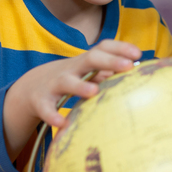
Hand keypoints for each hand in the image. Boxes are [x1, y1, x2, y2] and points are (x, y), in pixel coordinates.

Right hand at [3, 40, 141, 158]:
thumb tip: (140, 75)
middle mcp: (71, 69)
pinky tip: (62, 124)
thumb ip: (110, 73)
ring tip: (94, 92)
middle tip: (127, 66)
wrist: (31, 87)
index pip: (103, 48)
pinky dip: (52, 115)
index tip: (138, 53)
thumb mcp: (89, 74)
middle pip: (90, 59)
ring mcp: (54, 84)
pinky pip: (46, 108)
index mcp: (85, 62)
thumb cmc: (72, 81)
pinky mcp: (40, 101)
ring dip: (80, 86)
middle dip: (108, 60)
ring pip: (67, 81)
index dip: (120, 47)